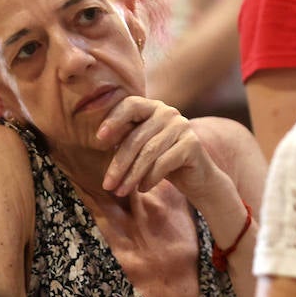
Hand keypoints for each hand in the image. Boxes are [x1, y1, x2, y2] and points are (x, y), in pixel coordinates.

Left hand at [96, 96, 219, 198]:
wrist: (196, 177)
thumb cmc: (162, 161)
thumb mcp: (141, 147)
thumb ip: (125, 138)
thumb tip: (99, 140)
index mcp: (152, 107)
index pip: (130, 105)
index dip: (113, 119)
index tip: (98, 138)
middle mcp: (168, 112)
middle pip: (136, 137)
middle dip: (119, 164)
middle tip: (107, 184)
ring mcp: (182, 126)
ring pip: (148, 152)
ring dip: (131, 176)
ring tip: (121, 191)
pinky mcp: (192, 144)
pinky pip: (163, 163)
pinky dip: (150, 178)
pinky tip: (142, 189)